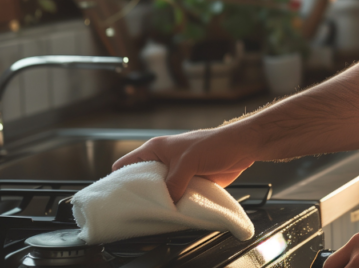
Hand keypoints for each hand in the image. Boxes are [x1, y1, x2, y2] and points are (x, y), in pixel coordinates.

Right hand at [112, 128, 254, 200]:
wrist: (242, 148)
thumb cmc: (215, 144)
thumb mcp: (187, 162)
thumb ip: (174, 183)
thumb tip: (167, 202)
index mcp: (156, 149)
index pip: (127, 164)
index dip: (119, 179)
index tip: (116, 196)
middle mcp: (164, 161)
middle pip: (144, 181)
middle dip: (142, 195)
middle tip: (137, 210)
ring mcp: (177, 173)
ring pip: (162, 191)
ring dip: (162, 202)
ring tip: (156, 215)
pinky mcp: (190, 182)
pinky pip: (177, 197)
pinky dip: (176, 205)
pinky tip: (174, 214)